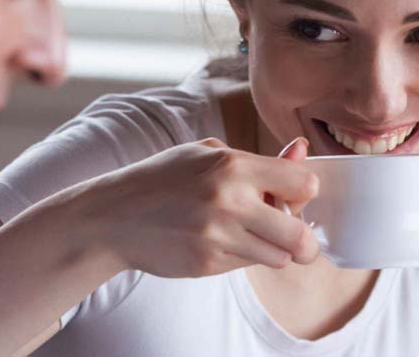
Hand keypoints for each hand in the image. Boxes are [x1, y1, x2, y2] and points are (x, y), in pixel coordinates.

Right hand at [78, 138, 320, 277]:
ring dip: (273, 251)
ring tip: (251, 236)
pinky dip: (242, 257)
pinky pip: (246, 266)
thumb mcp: (208, 155)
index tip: (291, 196)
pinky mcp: (206, 264)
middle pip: (300, 237)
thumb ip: (260, 160)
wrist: (114, 215)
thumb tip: (302, 152)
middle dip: (304, 241)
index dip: (303, 192)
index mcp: (233, 165)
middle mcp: (229, 202)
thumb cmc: (165, 179)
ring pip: (279, 259)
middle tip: (295, 237)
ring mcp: (217, 237)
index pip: (304, 184)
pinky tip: (219, 242)